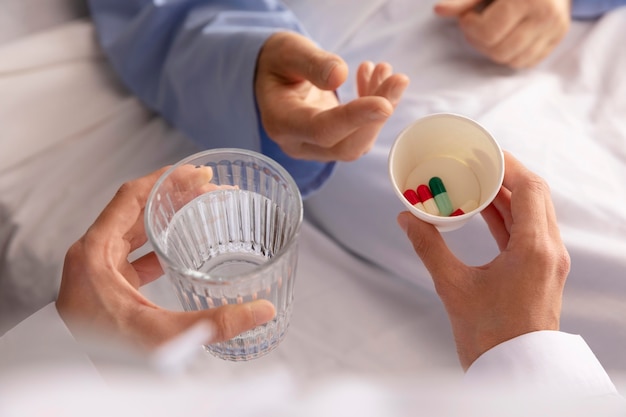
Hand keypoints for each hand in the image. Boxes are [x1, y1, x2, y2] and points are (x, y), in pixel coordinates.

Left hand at [56, 166, 274, 349]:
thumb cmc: (103, 358)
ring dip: (169, 216)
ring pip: (135, 229)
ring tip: (202, 208)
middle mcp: (93, 256)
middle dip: (175, 195)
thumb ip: (214, 324)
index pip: (131, 198)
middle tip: (210, 187)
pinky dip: (160, 242)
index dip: (166, 180)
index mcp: (95, 254)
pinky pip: (135, 251)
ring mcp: (98, 271)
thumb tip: (260, 310)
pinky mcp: (108, 285)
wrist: (77, 386)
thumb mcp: (163, 338)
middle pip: (136, 210)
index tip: (197, 173)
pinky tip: (184, 246)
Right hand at [255, 31, 408, 160]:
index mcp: (281, 122)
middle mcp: (299, 143)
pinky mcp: (334, 143)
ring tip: (386, 70)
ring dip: (381, 107)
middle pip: (346, 146)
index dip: (354, 119)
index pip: (321, 130)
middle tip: (398, 79)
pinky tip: (375, 76)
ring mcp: (317, 148)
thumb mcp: (288, 51)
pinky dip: (375, 107)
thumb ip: (311, 63)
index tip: (384, 104)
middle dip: (377, 117)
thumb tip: (339, 76)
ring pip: (359, 141)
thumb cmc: (278, 61)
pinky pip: (362, 133)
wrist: (273, 75)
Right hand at [397, 152, 570, 369]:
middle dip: (505, 174)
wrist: (513, 372)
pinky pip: (526, 231)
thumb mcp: (453, 286)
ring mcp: (548, 261)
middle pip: (534, 195)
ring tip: (475, 180)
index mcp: (534, 248)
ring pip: (532, 212)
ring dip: (506, 194)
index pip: (530, 187)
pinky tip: (482, 209)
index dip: (506, 163)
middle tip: (474, 162)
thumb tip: (406, 218)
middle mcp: (549, 250)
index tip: (480, 152)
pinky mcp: (540, 271)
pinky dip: (507, 215)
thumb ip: (428, 246)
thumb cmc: (488, 335)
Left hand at [434, 0, 570, 67]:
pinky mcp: (560, 36)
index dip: (470, 28)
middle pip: (499, 51)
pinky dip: (511, 54)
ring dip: (494, 50)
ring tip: (491, 30)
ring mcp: (556, 27)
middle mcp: (546, 14)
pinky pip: (527, 62)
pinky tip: (506, 36)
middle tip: (477, 25)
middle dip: (480, 42)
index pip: (488, 33)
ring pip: (512, 61)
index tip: (468, 16)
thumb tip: (439, 11)